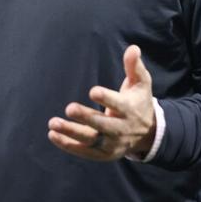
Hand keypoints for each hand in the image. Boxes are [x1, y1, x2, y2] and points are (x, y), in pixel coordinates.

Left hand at [48, 45, 155, 161]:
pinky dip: (68, 145)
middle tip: (69, 108)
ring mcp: (112, 144)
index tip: (92, 91)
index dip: (106, 99)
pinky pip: (84, 151)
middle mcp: (121, 129)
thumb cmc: (139, 101)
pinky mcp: (103, 154)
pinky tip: (53, 135)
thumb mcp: (141, 83)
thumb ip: (134, 66)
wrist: (148, 133)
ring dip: (71, 132)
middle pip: (102, 125)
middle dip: (86, 118)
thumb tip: (133, 48)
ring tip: (53, 123)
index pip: (118, 105)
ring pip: (90, 140)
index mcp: (130, 110)